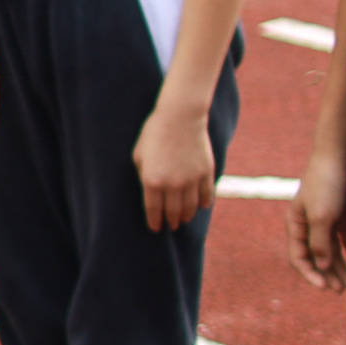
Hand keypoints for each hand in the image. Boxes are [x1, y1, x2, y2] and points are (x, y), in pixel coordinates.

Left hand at [131, 99, 218, 232]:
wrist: (180, 116)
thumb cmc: (154, 132)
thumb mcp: (139, 154)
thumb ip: (142, 174)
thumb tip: (149, 191)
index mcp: (151, 180)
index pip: (153, 210)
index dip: (154, 222)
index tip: (156, 228)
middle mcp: (172, 184)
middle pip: (173, 212)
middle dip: (171, 221)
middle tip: (172, 225)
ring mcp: (191, 179)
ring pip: (190, 208)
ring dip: (187, 216)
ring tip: (184, 219)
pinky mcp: (206, 173)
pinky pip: (206, 195)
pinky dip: (204, 204)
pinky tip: (201, 207)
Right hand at [288, 140, 345, 289]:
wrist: (344, 153)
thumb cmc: (327, 182)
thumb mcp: (321, 216)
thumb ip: (320, 244)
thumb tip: (321, 267)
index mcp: (296, 224)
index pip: (299, 257)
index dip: (310, 275)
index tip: (324, 287)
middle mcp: (311, 225)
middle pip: (318, 258)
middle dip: (329, 276)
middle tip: (341, 290)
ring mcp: (329, 221)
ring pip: (334, 253)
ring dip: (342, 269)